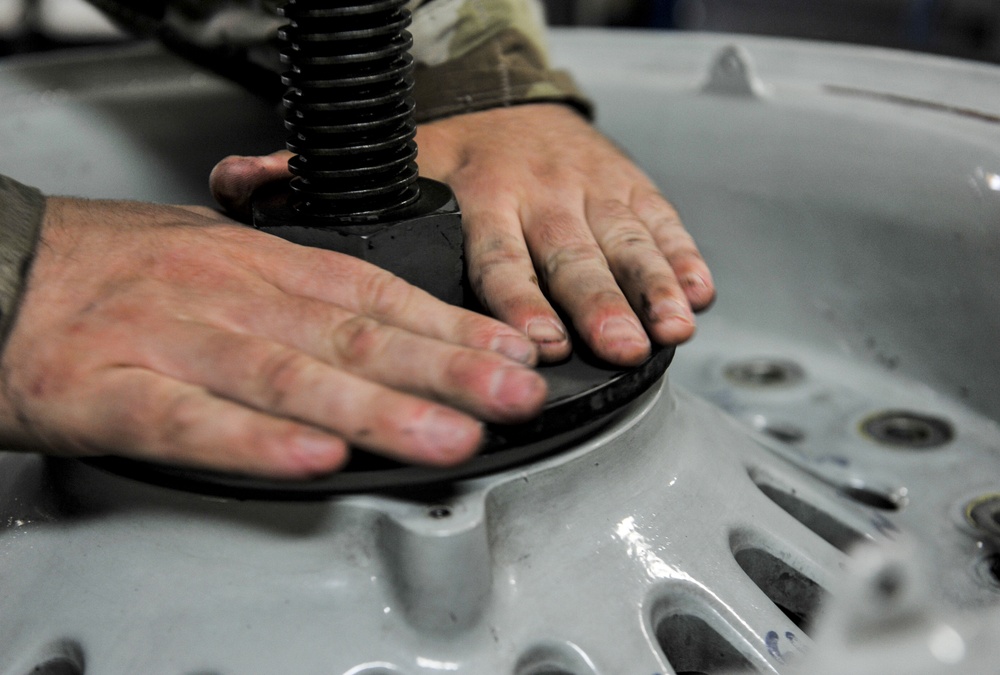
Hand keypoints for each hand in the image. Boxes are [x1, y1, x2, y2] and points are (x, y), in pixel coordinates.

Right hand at [0, 198, 545, 477]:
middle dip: (445, 369)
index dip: (451, 328)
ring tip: (447, 436)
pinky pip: (192, 418)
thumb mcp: (220, 261)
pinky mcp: (111, 390)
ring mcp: (173, 340)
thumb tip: (383, 329)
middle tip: (515, 395)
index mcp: (258, 266)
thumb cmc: (111, 271)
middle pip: (354, 335)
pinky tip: (313, 456)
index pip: (376, 294)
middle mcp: (229, 296)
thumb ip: (298, 297)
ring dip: (378, 408)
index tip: (513, 354)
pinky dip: (257, 440)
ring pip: (291, 376)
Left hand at [211, 104, 714, 365]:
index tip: (531, 341)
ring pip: (625, 242)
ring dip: (649, 287)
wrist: (516, 100)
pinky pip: (661, 221)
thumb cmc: (456, 148)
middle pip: (569, 254)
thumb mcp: (391, 158)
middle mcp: (539, 191)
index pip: (496, 254)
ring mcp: (590, 189)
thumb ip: (311, 176)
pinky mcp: (629, 188)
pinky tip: (698, 291)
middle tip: (612, 343)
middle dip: (594, 302)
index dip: (516, 299)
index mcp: (479, 190)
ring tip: (671, 327)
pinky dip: (682, 256)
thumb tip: (239, 185)